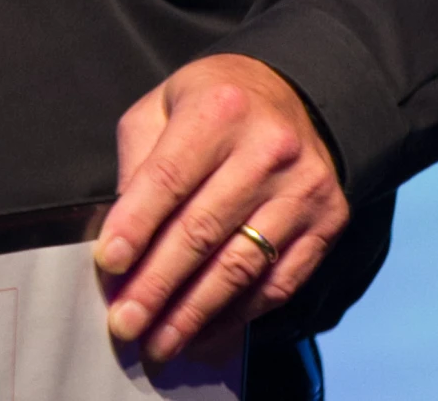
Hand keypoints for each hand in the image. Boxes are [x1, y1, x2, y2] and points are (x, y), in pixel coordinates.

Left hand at [93, 54, 347, 367]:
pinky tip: (205, 330)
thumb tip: (121, 230)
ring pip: (240, 266)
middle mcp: (267, 148)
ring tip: (160, 340)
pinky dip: (237, 314)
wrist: (296, 96)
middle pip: (203, 230)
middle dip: (158, 284)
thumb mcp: (165, 103)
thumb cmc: (216, 103)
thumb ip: (140, 158)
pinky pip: (278, 283)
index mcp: (219, 108)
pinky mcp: (328, 222)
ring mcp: (303, 188)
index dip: (136, 226)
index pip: (169, 178)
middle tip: (126, 321)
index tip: (109, 265)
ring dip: (194, 312)